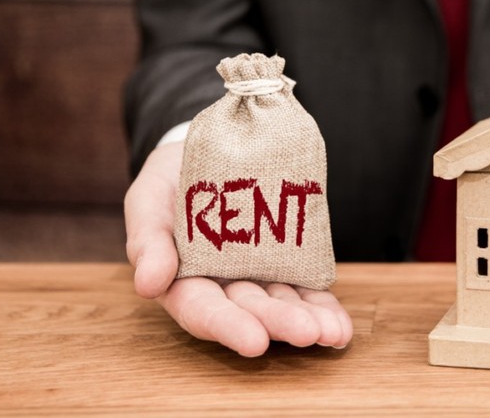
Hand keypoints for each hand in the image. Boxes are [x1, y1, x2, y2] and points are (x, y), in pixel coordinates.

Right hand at [124, 141, 353, 355]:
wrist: (209, 149)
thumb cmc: (168, 182)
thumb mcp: (148, 202)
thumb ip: (147, 241)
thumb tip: (149, 285)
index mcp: (183, 282)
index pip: (203, 310)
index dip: (228, 327)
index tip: (254, 341)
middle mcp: (222, 287)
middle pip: (251, 311)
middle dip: (280, 324)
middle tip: (309, 333)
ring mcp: (257, 276)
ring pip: (283, 304)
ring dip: (309, 321)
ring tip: (334, 334)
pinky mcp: (286, 262)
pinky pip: (305, 287)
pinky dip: (323, 306)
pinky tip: (341, 326)